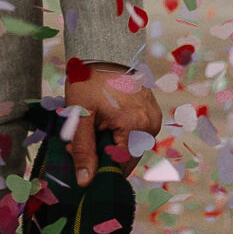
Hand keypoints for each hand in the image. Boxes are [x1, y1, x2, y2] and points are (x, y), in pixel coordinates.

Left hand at [64, 64, 163, 186]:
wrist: (104, 52)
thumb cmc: (89, 81)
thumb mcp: (80, 115)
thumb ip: (83, 149)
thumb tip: (85, 182)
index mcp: (136, 127)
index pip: (119, 167)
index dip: (97, 167)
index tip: (78, 157)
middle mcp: (150, 126)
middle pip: (126, 158)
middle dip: (102, 155)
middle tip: (81, 139)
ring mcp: (153, 119)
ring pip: (130, 147)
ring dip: (110, 145)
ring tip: (92, 127)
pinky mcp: (152, 113)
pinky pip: (135, 134)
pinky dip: (119, 134)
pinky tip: (103, 123)